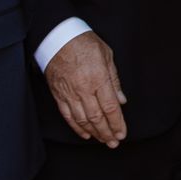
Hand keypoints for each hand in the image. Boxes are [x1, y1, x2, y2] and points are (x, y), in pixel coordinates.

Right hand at [45, 30, 126, 146]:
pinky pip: (68, 115)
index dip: (117, 123)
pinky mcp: (58, 94)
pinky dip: (76, 127)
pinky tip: (85, 134)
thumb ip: (114, 80)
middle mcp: (83, 89)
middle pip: (97, 117)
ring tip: (103, 140)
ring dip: (94, 133)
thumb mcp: (106, 55)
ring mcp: (69, 93)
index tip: (122, 133)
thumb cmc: (84, 42)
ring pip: (82, 120)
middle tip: (114, 142)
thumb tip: (121, 100)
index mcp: (98, 78)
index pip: (110, 107)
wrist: (57, 37)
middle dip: (107, 132)